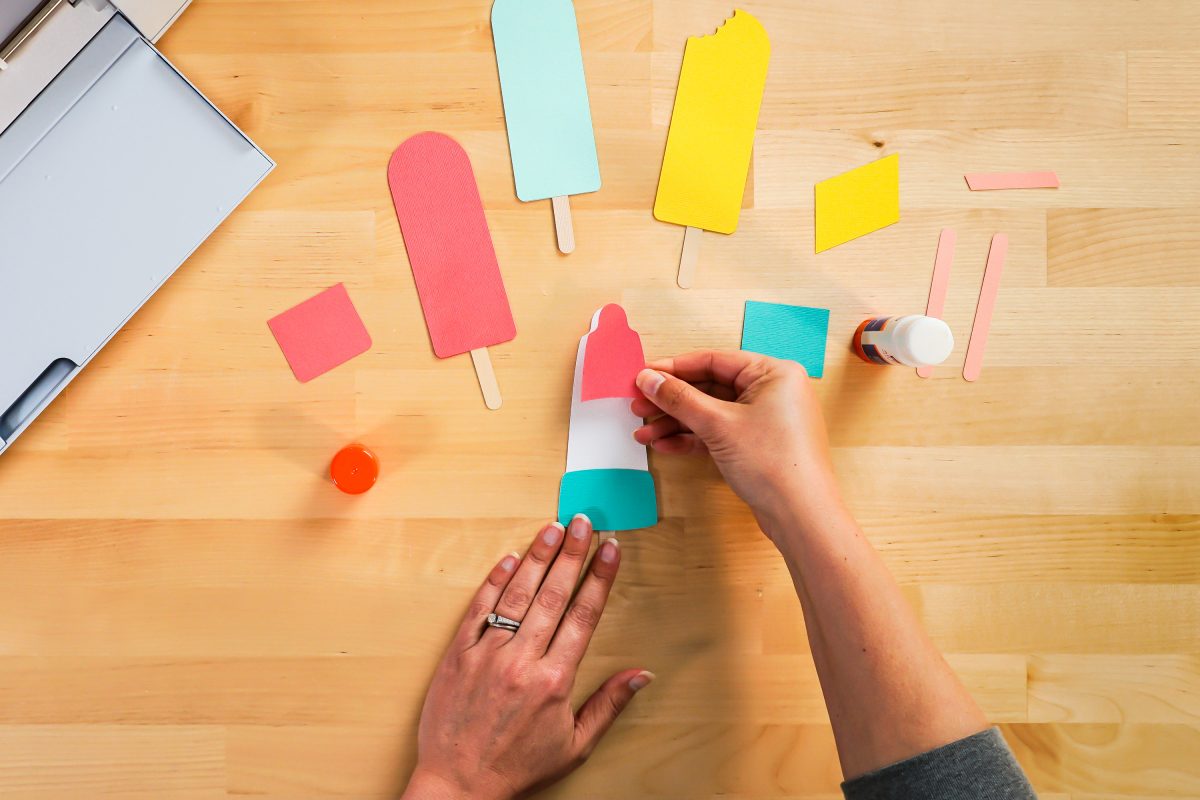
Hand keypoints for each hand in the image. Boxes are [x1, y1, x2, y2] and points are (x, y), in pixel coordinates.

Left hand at [403, 516, 653, 799]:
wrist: (458, 786)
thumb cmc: (517, 768)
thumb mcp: (575, 745)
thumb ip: (609, 705)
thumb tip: (642, 675)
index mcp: (554, 681)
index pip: (583, 615)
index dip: (599, 578)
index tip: (610, 549)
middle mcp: (521, 660)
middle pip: (553, 595)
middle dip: (573, 554)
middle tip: (585, 522)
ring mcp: (486, 654)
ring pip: (517, 594)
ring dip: (538, 558)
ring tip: (553, 528)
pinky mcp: (457, 655)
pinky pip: (478, 609)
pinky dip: (494, 582)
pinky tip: (510, 559)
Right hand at [632, 350, 843, 537]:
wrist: (801, 516)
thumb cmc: (773, 462)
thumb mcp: (718, 424)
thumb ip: (680, 399)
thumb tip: (648, 378)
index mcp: (773, 373)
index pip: (714, 360)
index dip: (674, 368)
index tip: (643, 376)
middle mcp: (772, 391)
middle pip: (710, 387)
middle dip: (672, 401)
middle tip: (638, 407)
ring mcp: (765, 419)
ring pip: (712, 413)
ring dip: (676, 423)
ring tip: (644, 434)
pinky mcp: (758, 445)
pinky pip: (720, 433)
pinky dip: (693, 439)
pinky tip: (665, 446)